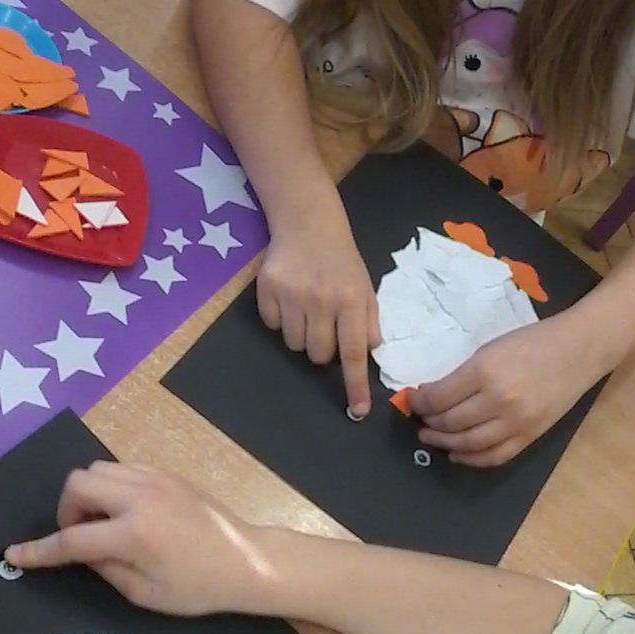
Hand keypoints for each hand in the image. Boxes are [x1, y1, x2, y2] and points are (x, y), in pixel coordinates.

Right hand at [5, 462, 270, 615]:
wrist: (247, 561)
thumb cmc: (198, 588)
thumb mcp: (145, 594)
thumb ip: (105, 569)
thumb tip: (80, 551)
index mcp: (135, 534)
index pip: (71, 539)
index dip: (39, 550)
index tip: (14, 555)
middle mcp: (140, 497)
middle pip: (77, 484)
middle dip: (66, 510)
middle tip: (80, 537)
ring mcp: (155, 479)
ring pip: (97, 470)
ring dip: (87, 496)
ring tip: (103, 526)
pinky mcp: (166, 474)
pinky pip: (121, 469)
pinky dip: (110, 488)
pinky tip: (124, 513)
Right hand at [257, 213, 378, 416]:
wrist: (308, 222)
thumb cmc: (341, 260)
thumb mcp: (364, 287)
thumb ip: (368, 321)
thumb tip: (367, 354)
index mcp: (351, 301)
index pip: (354, 353)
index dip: (355, 385)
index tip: (358, 410)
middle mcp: (321, 300)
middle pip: (318, 355)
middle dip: (323, 349)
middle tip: (326, 325)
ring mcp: (291, 295)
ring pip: (294, 344)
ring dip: (302, 334)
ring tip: (307, 308)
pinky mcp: (266, 290)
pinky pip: (272, 326)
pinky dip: (280, 319)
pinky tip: (288, 297)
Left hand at [412, 312, 598, 467]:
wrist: (578, 349)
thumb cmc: (532, 342)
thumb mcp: (490, 348)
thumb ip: (463, 374)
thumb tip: (432, 395)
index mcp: (485, 371)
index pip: (439, 397)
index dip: (420, 402)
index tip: (414, 400)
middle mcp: (499, 400)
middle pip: (450, 422)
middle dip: (429, 423)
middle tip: (420, 420)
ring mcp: (516, 422)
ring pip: (468, 443)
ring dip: (444, 443)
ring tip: (431, 438)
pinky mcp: (530, 436)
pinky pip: (495, 456)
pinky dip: (472, 459)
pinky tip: (457, 453)